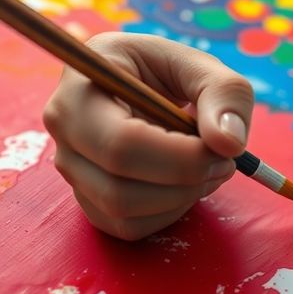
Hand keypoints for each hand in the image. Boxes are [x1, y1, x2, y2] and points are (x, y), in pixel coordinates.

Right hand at [43, 33, 252, 239]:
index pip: (121, 144)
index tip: (223, 149)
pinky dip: (169, 212)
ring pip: (124, 213)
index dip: (179, 159)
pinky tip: (185, 182)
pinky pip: (128, 227)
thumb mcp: (200, 67)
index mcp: (80, 90)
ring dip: (181, 199)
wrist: (141, 86)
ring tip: (209, 167)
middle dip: (185, 182)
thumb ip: (223, 95)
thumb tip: (228, 143)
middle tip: (224, 161)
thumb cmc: (166, 72)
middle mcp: (63, 133)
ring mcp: (72, 171)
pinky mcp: (89, 199)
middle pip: (118, 189)